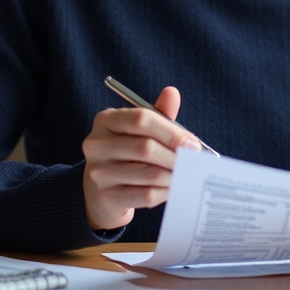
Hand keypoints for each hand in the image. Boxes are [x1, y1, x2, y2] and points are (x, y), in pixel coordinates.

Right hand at [82, 86, 200, 230]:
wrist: (102, 190)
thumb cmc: (128, 152)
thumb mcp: (141, 129)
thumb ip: (158, 113)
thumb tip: (172, 93)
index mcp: (106, 120)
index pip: (141, 119)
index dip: (171, 132)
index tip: (192, 144)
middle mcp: (97, 144)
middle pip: (146, 148)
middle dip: (175, 156)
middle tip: (193, 161)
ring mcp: (99, 172)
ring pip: (149, 173)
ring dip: (173, 175)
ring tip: (184, 174)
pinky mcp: (107, 196)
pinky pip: (146, 195)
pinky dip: (165, 191)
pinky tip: (171, 187)